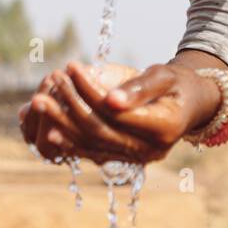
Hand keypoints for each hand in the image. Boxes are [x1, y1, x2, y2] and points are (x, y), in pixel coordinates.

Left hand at [18, 61, 221, 165]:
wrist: (189, 105)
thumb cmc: (176, 84)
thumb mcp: (164, 76)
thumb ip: (139, 88)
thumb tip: (110, 101)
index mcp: (163, 128)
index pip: (116, 112)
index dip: (90, 92)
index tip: (70, 67)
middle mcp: (150, 150)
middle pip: (100, 132)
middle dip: (68, 110)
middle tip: (42, 90)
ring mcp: (137, 159)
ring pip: (92, 145)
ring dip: (62, 125)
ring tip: (38, 102)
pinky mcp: (125, 159)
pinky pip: (93, 152)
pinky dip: (70, 141)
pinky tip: (49, 128)